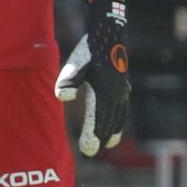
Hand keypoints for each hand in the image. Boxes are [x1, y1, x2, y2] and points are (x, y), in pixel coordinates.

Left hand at [55, 0, 129, 156]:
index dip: (93, 136)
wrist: (108, 34)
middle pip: (110, 122)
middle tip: (91, 152)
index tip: (88, 151)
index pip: (99, 120)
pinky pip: (123, 109)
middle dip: (101, 138)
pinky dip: (119, 120)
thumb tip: (62, 97)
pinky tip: (115, 123)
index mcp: (105, 93)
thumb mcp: (75, 65)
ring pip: (119, 117)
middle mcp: (118, 95)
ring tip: (107, 143)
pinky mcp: (124, 87)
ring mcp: (123, 91)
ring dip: (112, 131)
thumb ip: (68, 82)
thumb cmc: (88, 51)